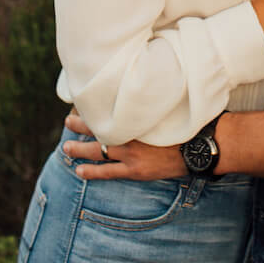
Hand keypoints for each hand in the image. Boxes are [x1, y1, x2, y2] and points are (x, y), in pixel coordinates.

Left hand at [61, 110, 187, 180]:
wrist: (197, 148)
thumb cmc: (183, 125)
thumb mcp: (165, 109)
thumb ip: (149, 104)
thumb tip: (141, 91)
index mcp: (136, 117)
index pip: (109, 110)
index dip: (94, 108)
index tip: (83, 103)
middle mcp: (130, 134)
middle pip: (98, 129)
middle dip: (81, 125)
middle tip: (68, 121)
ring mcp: (131, 154)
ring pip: (98, 151)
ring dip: (80, 149)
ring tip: (66, 149)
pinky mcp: (135, 170)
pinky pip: (108, 172)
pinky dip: (92, 172)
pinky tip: (80, 171)